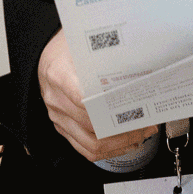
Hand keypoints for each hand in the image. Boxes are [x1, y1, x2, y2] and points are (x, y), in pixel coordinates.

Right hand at [37, 29, 158, 164]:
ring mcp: (59, 117)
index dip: (110, 108)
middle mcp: (57, 100)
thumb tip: (137, 62)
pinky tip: (126, 143)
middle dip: (124, 128)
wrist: (47, 58)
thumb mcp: (82, 43)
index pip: (85, 99)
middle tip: (145, 121)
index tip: (134, 107)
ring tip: (140, 133)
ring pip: (91, 144)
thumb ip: (104, 54)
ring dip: (120, 143)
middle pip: (92, 125)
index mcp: (59, 75)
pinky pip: (85, 149)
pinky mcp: (63, 128)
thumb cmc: (66, 49)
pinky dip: (109, 150)